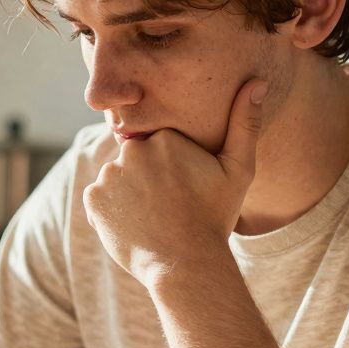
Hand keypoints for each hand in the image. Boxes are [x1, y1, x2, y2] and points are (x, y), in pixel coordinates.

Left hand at [82, 78, 267, 286]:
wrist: (185, 265)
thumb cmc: (214, 218)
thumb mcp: (238, 170)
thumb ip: (244, 124)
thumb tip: (256, 81)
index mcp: (165, 137)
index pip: (158, 143)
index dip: (170, 167)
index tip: (181, 188)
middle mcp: (133, 150)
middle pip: (135, 159)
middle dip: (146, 177)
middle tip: (165, 205)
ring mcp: (109, 174)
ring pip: (116, 178)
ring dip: (127, 193)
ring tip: (151, 216)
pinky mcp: (93, 198)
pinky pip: (99, 198)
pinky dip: (110, 210)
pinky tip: (134, 224)